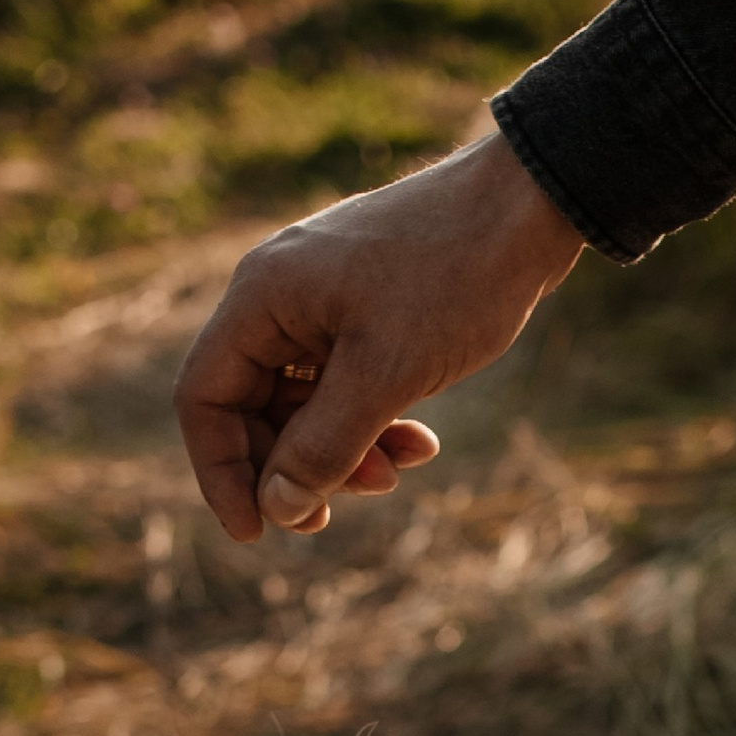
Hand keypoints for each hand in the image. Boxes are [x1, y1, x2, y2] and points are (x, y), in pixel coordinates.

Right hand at [173, 129, 585, 541]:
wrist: (530, 204)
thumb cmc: (456, 275)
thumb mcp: (386, 373)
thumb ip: (324, 447)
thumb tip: (278, 509)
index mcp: (261, 297)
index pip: (204, 400)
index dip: (221, 473)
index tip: (257, 532)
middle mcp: (278, 296)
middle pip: (252, 409)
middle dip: (295, 467)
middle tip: (338, 513)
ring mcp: (321, 301)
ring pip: (304, 404)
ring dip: (343, 451)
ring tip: (400, 471)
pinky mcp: (364, 310)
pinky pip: (345, 383)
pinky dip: (373, 421)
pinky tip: (421, 442)